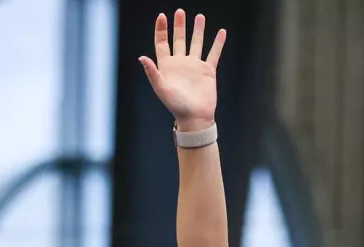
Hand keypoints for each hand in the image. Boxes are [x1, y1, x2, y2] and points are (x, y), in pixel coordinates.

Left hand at [139, 9, 225, 129]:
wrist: (195, 117)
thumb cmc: (176, 106)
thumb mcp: (161, 89)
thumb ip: (152, 73)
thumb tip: (141, 57)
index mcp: (167, 66)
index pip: (162, 43)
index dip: (161, 30)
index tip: (162, 16)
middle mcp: (180, 63)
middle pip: (179, 39)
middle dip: (179, 26)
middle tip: (180, 11)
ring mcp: (195, 66)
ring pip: (196, 43)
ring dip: (198, 30)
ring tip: (200, 17)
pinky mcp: (208, 71)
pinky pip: (213, 54)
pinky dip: (218, 43)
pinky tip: (221, 32)